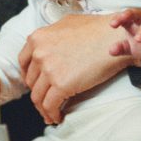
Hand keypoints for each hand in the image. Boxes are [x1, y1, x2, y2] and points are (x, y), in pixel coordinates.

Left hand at [18, 13, 135, 124]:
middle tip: (45, 100)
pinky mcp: (61, 84)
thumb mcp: (67, 23)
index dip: (28, 76)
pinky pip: (50, 105)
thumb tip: (50, 45)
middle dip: (38, 92)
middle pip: (31, 81)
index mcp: (38, 38)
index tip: (34, 84)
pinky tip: (58, 117)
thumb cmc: (98, 29)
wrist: (116, 37)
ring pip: (38, 96)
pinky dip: (52, 114)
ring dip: (43, 108)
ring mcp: (49, 69)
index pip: (23, 62)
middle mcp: (39, 53)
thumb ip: (53, 35)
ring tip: (51, 114)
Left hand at [109, 8, 140, 62]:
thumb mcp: (131, 48)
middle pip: (139, 13)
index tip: (112, 24)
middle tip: (122, 23)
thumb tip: (111, 51)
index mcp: (135, 22)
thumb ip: (121, 48)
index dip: (119, 17)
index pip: (127, 15)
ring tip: (138, 40)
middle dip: (130, 15)